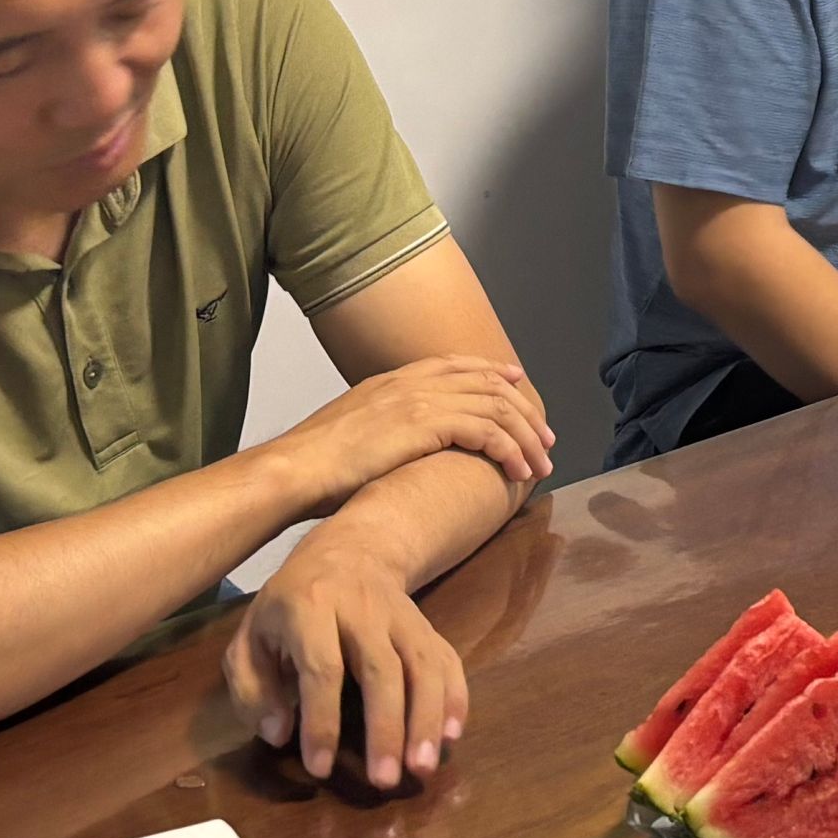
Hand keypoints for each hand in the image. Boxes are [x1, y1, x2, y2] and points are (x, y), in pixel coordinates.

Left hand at [227, 527, 465, 790]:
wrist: (349, 550)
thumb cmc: (290, 605)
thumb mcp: (250, 637)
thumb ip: (251, 688)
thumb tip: (280, 734)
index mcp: (309, 609)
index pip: (322, 668)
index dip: (322, 720)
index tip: (320, 768)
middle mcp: (362, 609)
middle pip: (382, 669)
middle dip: (386, 728)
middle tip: (384, 780)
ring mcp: (402, 617)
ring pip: (423, 665)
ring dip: (427, 719)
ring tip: (423, 768)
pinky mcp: (427, 626)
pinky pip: (448, 660)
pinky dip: (454, 698)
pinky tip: (451, 736)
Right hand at [262, 354, 553, 515]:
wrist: (293, 470)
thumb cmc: (315, 466)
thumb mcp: (351, 431)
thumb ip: (381, 426)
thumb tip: (396, 444)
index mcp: (394, 380)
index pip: (458, 365)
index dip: (493, 373)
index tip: (518, 383)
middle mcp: (413, 382)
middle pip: (489, 384)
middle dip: (523, 411)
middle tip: (545, 437)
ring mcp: (421, 400)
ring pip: (497, 408)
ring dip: (525, 437)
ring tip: (540, 465)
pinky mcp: (428, 424)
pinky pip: (488, 431)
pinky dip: (510, 450)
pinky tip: (519, 473)